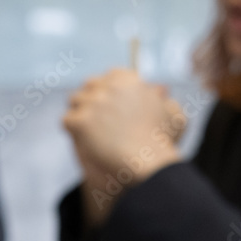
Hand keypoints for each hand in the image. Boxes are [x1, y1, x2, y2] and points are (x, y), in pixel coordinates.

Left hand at [63, 69, 183, 225]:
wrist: (148, 163)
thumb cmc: (163, 144)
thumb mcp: (173, 117)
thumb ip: (165, 101)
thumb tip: (161, 90)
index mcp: (128, 80)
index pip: (109, 77)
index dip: (106, 91)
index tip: (107, 104)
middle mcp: (109, 86)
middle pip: (89, 86)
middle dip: (90, 99)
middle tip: (92, 118)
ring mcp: (93, 102)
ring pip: (75, 101)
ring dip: (79, 113)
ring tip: (86, 131)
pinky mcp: (81, 121)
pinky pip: (67, 121)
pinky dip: (72, 131)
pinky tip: (82, 140)